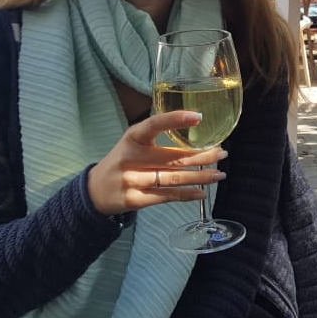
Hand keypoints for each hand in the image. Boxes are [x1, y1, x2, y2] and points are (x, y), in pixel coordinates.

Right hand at [87, 110, 227, 215]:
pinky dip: (187, 194)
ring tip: (218, 174)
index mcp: (132, 137)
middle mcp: (131, 158)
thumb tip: (196, 133)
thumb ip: (156, 138)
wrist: (94, 190)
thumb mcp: (132, 143)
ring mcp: (132, 180)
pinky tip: (202, 192)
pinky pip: (167, 196)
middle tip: (221, 153)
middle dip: (202, 156)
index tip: (198, 117)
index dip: (176, 119)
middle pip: (173, 157)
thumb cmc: (122, 161)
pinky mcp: (135, 200)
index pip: (155, 124)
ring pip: (173, 178)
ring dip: (200, 177)